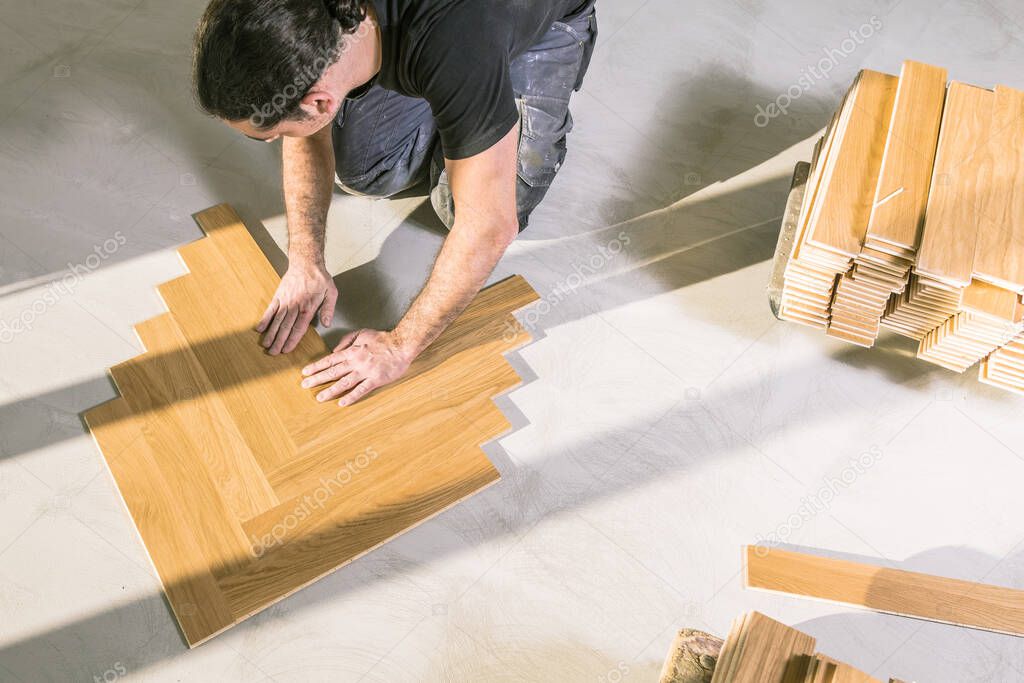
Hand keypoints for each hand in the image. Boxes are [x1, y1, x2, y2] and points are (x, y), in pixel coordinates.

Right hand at [256, 260, 337, 354]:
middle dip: (279, 341)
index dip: (292, 340)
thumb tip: (326, 324)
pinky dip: (265, 319)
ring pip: (277, 320)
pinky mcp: (279, 295)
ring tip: (266, 344)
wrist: (306, 262)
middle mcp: (295, 306)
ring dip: (271, 333)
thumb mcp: (331, 292)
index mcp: (308, 307)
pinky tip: (260, 328)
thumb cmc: (320, 279)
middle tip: (273, 353)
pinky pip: (270, 309)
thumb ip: (328, 309)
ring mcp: (285, 301)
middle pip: (285, 327)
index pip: (299, 327)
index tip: (286, 350)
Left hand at [300, 329, 414, 405]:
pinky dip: (351, 397)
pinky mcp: (376, 380)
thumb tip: (334, 350)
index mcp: (352, 351)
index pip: (330, 360)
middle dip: (317, 379)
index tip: (305, 372)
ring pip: (344, 382)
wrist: (402, 344)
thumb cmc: (383, 339)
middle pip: (333, 372)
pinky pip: (361, 390)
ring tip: (319, 397)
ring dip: (330, 390)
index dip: (316, 366)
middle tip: (304, 385)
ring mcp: (365, 372)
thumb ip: (347, 341)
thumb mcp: (362, 333)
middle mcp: (356, 362)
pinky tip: (342, 403)